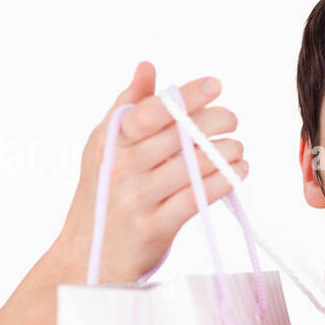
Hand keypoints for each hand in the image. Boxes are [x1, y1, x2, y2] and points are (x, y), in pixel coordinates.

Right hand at [47, 61, 249, 283]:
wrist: (87, 256)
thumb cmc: (100, 197)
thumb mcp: (103, 147)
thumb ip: (128, 107)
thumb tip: (147, 67)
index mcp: (111, 142)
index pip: (153, 110)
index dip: (187, 95)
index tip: (215, 85)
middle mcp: (122, 166)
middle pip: (178, 135)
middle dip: (215, 122)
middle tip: (232, 120)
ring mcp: (137, 197)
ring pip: (192, 166)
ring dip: (224, 153)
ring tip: (236, 149)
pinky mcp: (154, 226)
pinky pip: (196, 199)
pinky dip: (223, 183)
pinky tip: (237, 173)